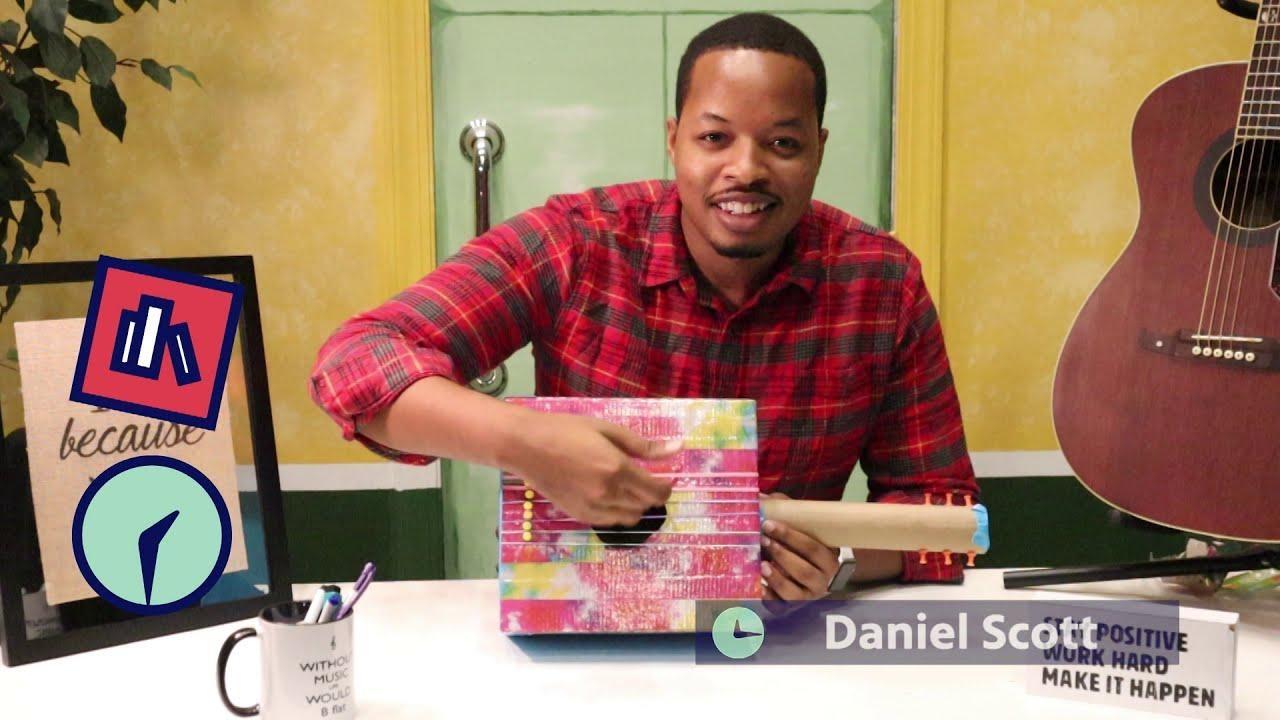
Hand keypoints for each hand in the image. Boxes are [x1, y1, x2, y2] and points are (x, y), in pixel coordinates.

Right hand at [502, 410, 679, 525]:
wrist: (526, 446)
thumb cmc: (566, 430)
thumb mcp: (607, 430)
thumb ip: (643, 445)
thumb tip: (679, 447)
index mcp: (617, 468)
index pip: (656, 490)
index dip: (667, 487)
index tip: (665, 478)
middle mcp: (608, 492)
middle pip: (646, 505)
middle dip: (652, 495)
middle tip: (647, 480)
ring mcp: (592, 507)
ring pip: (630, 518)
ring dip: (636, 506)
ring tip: (628, 489)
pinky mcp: (579, 515)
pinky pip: (610, 523)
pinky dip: (617, 513)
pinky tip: (610, 496)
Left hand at [759, 493, 839, 602]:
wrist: (816, 577)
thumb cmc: (805, 548)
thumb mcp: (803, 529)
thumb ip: (787, 513)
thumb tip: (760, 497)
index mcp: (828, 561)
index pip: (811, 547)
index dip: (790, 536)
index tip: (769, 524)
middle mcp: (822, 582)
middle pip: (803, 571)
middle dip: (782, 555)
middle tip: (762, 540)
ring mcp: (806, 598)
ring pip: (793, 593)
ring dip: (776, 579)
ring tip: (761, 565)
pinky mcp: (790, 610)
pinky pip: (779, 607)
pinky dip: (767, 598)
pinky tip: (757, 587)